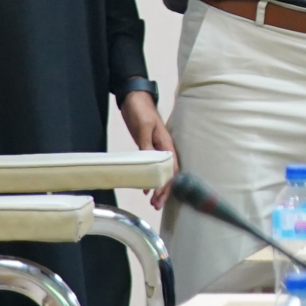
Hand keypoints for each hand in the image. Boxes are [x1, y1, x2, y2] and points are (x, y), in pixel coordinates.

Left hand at [119, 90, 177, 209]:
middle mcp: (164, 149)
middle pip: (169, 174)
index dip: (166, 183)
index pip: (171, 168)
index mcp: (166, 144)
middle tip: (157, 205)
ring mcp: (157, 150)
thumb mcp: (143, 128)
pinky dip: (153, 180)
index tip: (159, 194)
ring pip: (162, 173)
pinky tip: (147, 189)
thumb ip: (146, 145)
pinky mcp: (149, 150)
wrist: (135, 100)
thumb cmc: (141, 111)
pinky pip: (154, 168)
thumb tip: (150, 162)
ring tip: (154, 203)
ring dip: (160, 188)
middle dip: (165, 191)